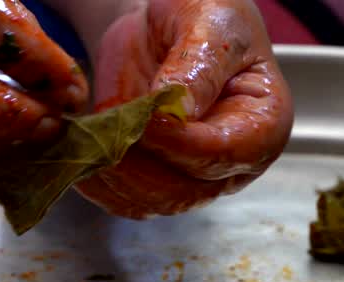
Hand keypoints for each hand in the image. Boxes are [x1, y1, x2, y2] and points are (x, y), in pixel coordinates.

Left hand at [67, 0, 292, 217]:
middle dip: (140, 164)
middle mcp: (230, 162)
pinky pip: (124, 200)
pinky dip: (98, 184)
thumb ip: (198, 67)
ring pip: (150, 202)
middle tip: (108, 127)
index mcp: (262, 124)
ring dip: (113, 175)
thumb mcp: (209, 23)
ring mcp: (190, 178)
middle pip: (185, 190)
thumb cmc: (202, 15)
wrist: (164, 23)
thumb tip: (179, 113)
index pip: (226, 154)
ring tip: (90, 136)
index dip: (183, 143)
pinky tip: (81, 153)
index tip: (148, 120)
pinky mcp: (153, 181)